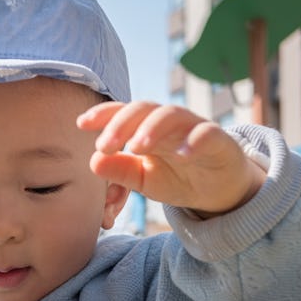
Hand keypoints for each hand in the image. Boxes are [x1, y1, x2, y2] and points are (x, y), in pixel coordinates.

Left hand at [77, 102, 265, 216]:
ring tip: (136, 147)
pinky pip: (207, 134)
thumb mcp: (144, 180)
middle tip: (104, 145)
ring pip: (172, 115)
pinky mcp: (220, 141)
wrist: (219, 190)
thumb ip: (120, 171)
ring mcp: (194, 128)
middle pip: (144, 109)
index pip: (124, 113)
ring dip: (152, 128)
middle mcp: (169, 122)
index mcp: (148, 128)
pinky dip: (194, 141)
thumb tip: (92, 162)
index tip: (81, 124)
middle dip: (121, 124)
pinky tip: (182, 155)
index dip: (103, 114)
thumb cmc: (178, 178)